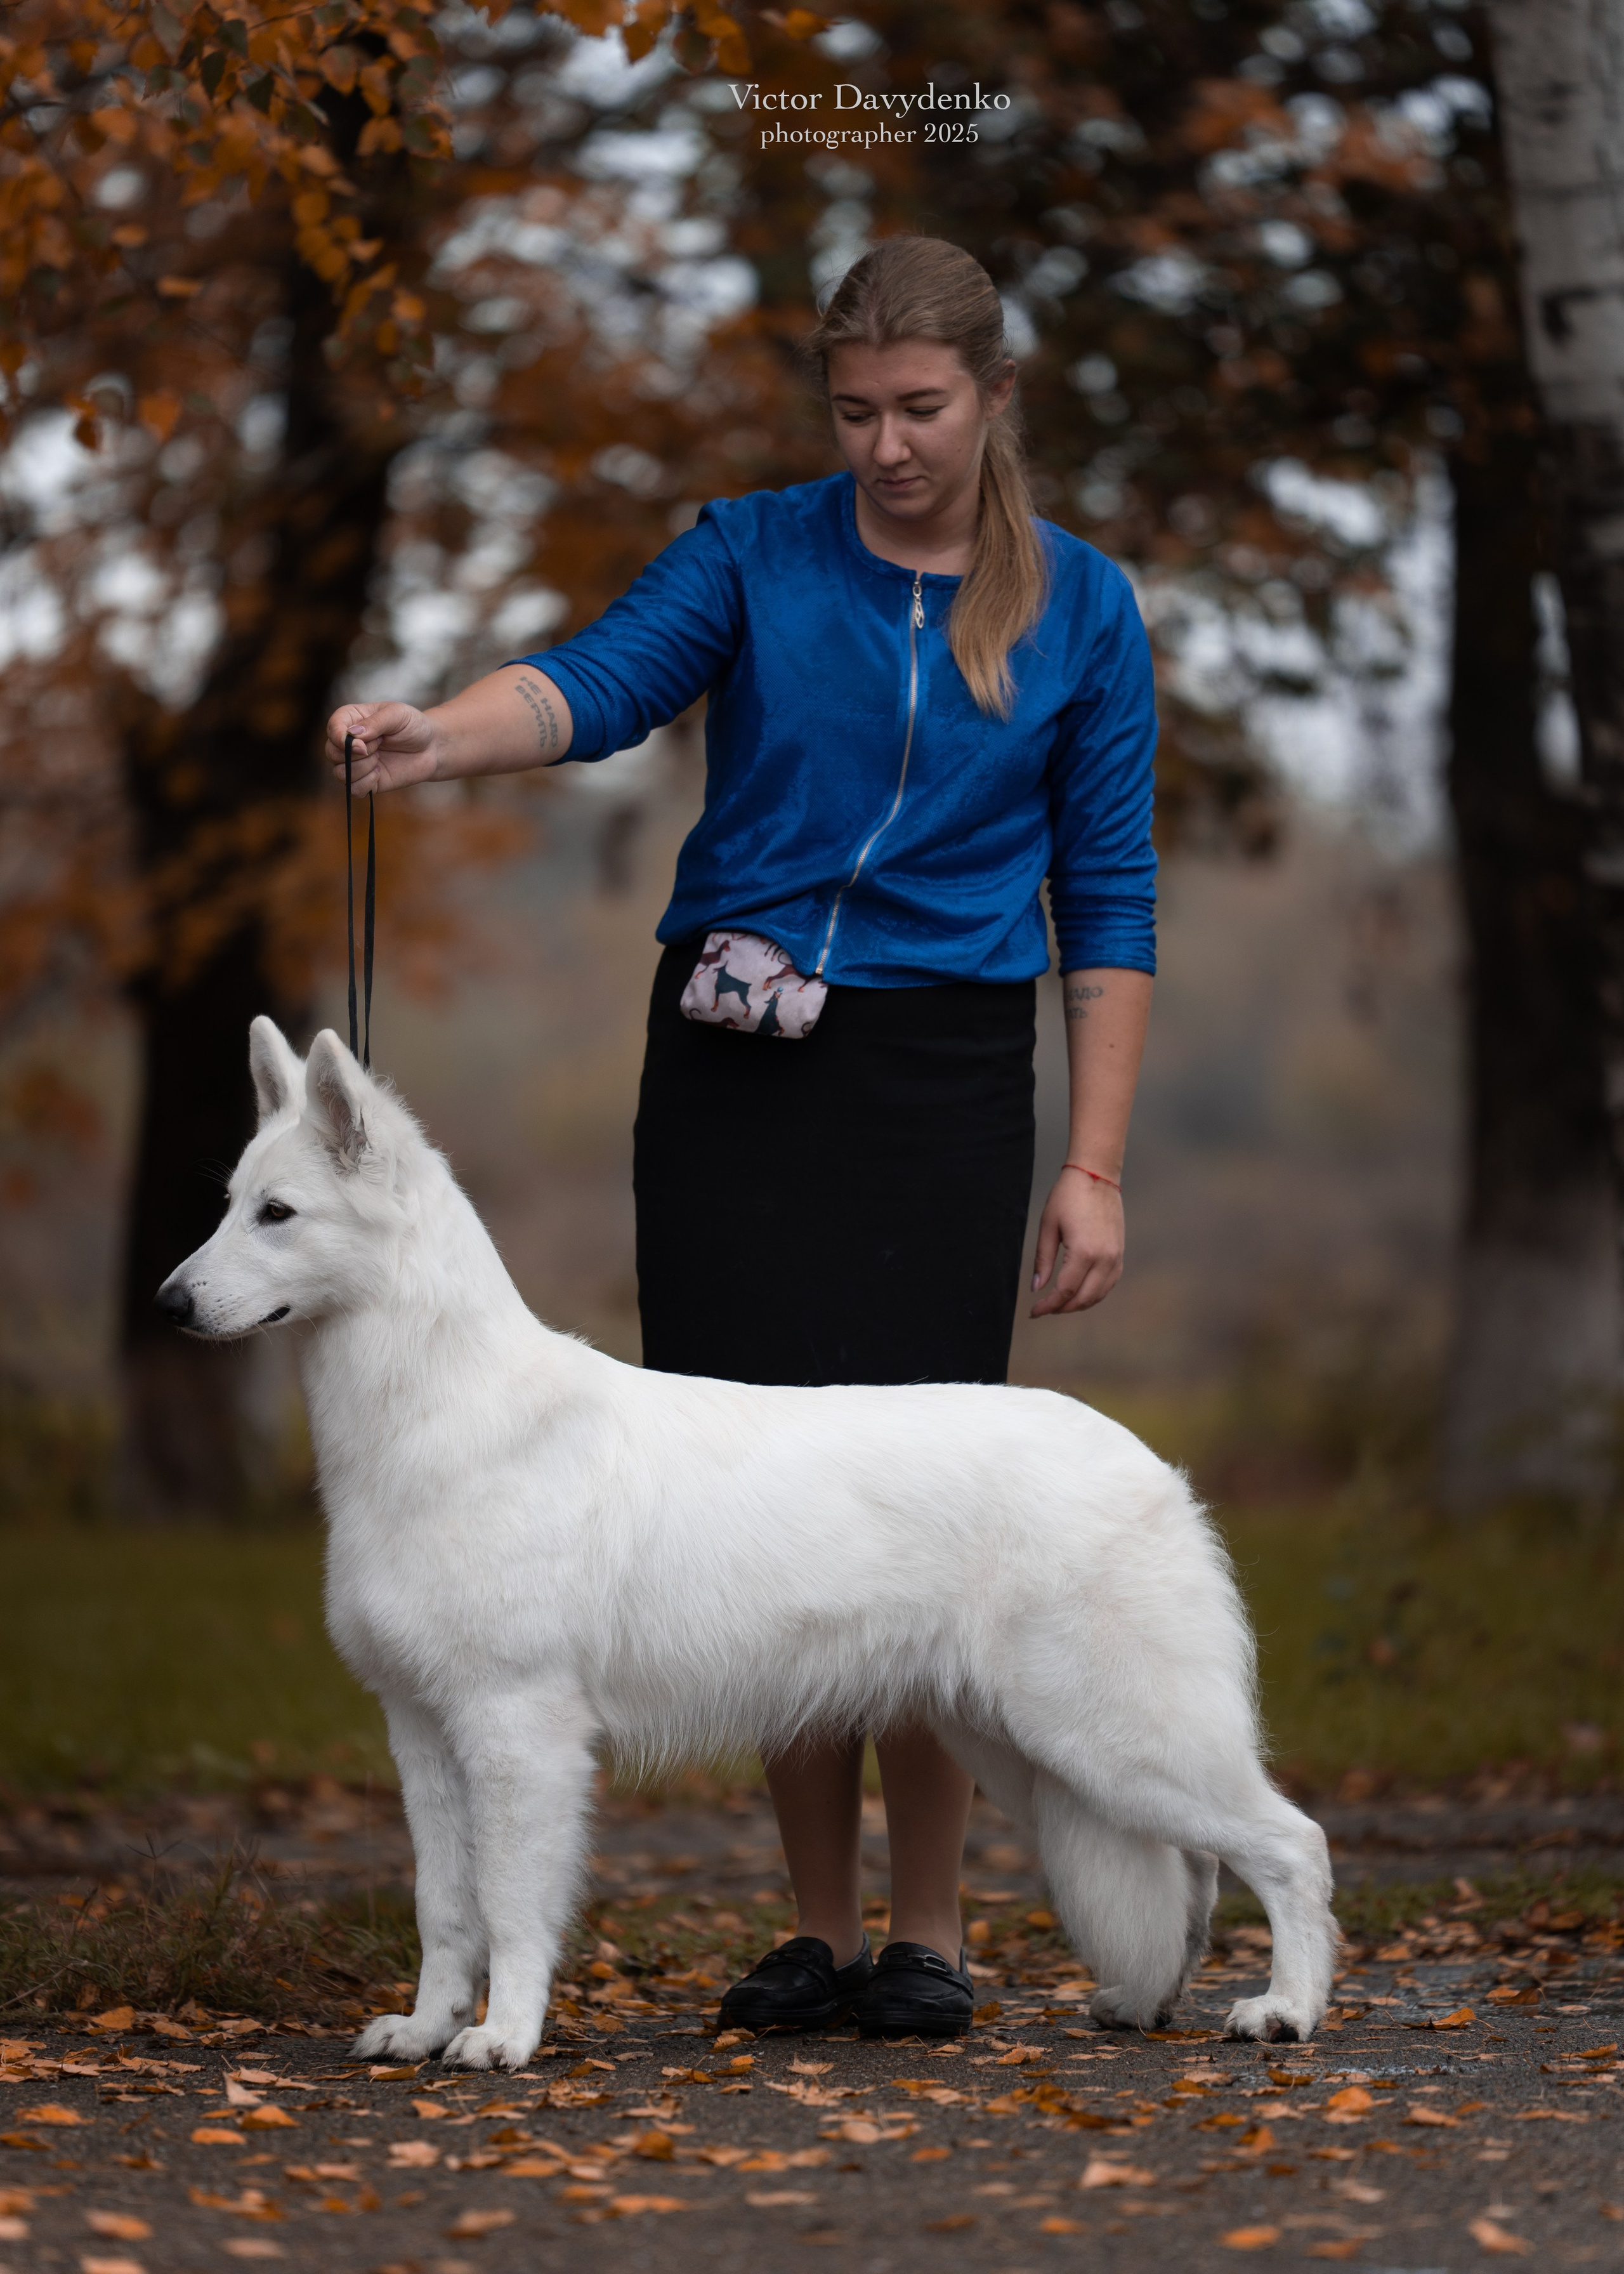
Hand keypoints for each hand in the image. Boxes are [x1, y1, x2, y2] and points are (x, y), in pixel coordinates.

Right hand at [326, 700, 439, 795]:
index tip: (362, 744)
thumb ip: (375, 723)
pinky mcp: (365, 781)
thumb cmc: (413, 726)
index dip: (341, 739)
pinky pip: (352, 790)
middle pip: (331, 753)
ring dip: (361, 768)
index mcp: (351, 719)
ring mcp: (356, 763)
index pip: (333, 728)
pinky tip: (379, 773)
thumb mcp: (397, 715)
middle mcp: (348, 742)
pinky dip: (365, 784)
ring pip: (340, 773)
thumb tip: (353, 735)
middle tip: (380, 746)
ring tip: (380, 758)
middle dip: (355, 754)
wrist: (431, 748)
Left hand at [1030, 1168, 1123, 1316]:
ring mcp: (1115, 1257)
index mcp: (1084, 1252)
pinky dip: (1094, 1294)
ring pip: (1098, 1295)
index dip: (1048, 1305)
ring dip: (1078, 1304)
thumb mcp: (1048, 1226)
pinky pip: (1109, 1284)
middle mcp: (1104, 1258)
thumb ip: (1043, 1260)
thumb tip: (1037, 1288)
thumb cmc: (1067, 1196)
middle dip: (1061, 1308)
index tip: (1033, 1312)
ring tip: (1059, 1303)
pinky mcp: (1120, 1253)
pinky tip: (1079, 1292)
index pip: (1064, 1291)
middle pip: (1083, 1299)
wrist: (1096, 1175)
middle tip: (1044, 1309)